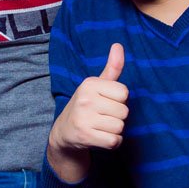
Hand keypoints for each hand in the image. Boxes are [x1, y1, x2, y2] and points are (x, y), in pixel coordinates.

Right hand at [47, 43, 128, 181]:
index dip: (119, 100)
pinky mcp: (85, 136)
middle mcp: (85, 99)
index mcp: (89, 84)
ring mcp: (84, 118)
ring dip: (114, 130)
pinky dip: (112, 142)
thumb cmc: (86, 105)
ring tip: (100, 127)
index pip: (124, 92)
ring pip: (120, 127)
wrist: (64, 132)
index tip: (105, 102)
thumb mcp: (96, 85)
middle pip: (124, 111)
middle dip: (117, 117)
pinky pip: (114, 141)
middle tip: (101, 117)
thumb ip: (112, 68)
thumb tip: (118, 45)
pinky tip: (100, 138)